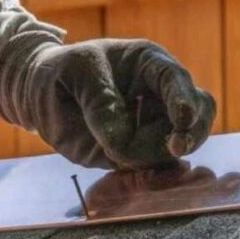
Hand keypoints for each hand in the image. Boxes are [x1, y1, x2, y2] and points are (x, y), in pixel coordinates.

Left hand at [0, 36, 215, 169]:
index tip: (183, 120)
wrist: (42, 94)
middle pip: (197, 114)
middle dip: (192, 132)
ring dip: (157, 155)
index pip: (176, 79)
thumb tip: (121, 141)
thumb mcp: (74, 74)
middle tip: (174, 148)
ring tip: (114, 152)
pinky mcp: (139, 153)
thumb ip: (98, 102)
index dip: (184, 99)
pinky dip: (153, 174)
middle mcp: (159, 96)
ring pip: (179, 145)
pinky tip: (132, 172)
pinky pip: (157, 167)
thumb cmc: (61, 72)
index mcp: (148, 64)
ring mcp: (152, 126)